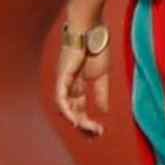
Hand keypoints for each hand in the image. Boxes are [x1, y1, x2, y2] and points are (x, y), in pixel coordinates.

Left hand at [48, 16, 114, 137]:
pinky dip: (67, 110)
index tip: (99, 131)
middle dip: (82, 126)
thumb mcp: (102, 75)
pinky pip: (61, 98)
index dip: (86, 121)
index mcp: (77, 85)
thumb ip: (101, 93)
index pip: (78, 109)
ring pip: (65, 109)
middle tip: (95, 135)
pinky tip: (76, 119)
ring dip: (76, 121)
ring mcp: (63, 82)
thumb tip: (103, 110)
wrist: (91, 29)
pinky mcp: (61, 78)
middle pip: (71, 112)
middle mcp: (67, 86)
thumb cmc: (96, 46)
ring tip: (90, 129)